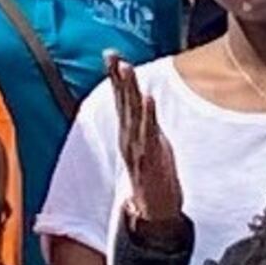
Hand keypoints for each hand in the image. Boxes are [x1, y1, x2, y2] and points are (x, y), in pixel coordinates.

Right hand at [108, 57, 185, 232]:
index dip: (114, 77)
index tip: (110, 54)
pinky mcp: (150, 157)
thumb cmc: (152, 174)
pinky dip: (148, 114)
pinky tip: (147, 98)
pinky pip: (148, 132)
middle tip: (113, 55)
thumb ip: (141, 124)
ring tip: (126, 69)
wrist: (154, 210)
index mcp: (127, 132)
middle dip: (117, 77)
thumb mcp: (145, 144)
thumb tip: (140, 103)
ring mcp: (138, 147)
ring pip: (133, 113)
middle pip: (122, 102)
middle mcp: (129, 137)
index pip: (120, 99)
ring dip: (129, 90)